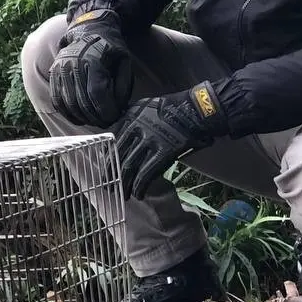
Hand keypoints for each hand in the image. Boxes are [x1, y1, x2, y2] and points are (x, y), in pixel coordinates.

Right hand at [48, 10, 133, 126]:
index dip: (106, 110)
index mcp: (93, 60)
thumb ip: (123, 85)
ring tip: (94, 121)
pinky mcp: (53, 74)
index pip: (97, 93)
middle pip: (81, 101)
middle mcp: (73, 64)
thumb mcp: (124, 61)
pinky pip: (56, 99)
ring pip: (67, 103)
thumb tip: (118, 109)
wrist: (89, 29)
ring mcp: (60, 69)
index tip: (114, 117)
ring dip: (82, 118)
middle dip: (95, 118)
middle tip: (105, 123)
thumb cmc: (110, 47)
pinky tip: (78, 118)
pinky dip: (67, 113)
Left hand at [113, 81, 227, 197]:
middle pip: (118, 156)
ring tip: (123, 194)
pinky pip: (146, 173)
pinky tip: (138, 194)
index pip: (112, 141)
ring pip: (129, 166)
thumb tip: (120, 134)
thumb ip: (130, 118)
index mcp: (130, 117)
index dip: (108, 158)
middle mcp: (136, 129)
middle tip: (109, 185)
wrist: (195, 110)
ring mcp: (149, 141)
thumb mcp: (145, 106)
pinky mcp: (163, 153)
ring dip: (125, 183)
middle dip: (112, 173)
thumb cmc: (172, 108)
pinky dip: (140, 186)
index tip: (106, 168)